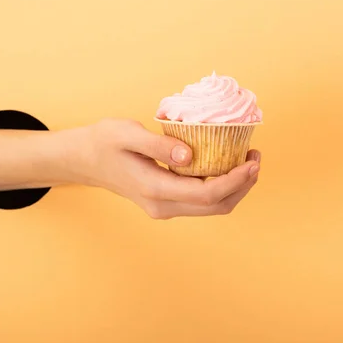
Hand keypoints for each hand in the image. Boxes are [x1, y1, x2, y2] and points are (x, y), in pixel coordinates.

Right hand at [72, 118, 260, 218]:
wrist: (86, 160)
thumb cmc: (104, 142)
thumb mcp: (127, 134)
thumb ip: (158, 146)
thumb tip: (190, 155)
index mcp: (155, 190)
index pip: (206, 194)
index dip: (235, 180)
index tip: (252, 161)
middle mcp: (162, 206)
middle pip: (215, 206)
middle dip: (242, 185)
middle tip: (256, 158)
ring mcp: (164, 207)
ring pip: (211, 207)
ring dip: (234, 188)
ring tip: (248, 161)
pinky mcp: (167, 202)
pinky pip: (201, 200)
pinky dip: (221, 186)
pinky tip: (227, 165)